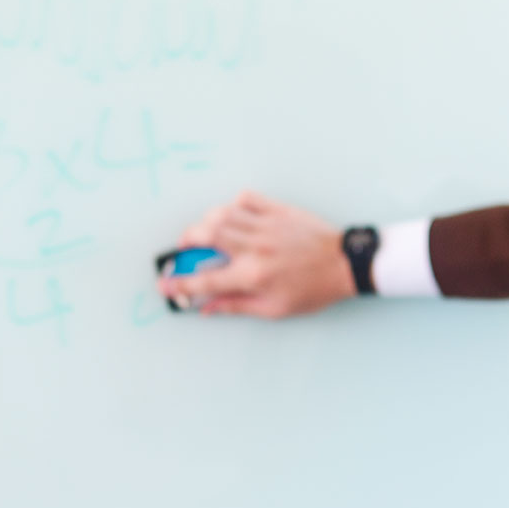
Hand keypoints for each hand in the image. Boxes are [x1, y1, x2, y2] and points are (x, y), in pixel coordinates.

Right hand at [160, 191, 355, 317]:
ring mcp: (266, 226)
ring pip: (222, 214)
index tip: (164, 285)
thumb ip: (236, 306)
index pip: (205, 280)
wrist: (344, 265)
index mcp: (253, 275)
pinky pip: (247, 199)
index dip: (179, 284)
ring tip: (204, 232)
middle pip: (206, 235)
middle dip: (186, 241)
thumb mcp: (274, 308)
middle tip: (184, 249)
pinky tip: (233, 215)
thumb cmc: (312, 289)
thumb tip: (206, 308)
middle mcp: (255, 248)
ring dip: (205, 222)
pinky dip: (233, 204)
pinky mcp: (278, 210)